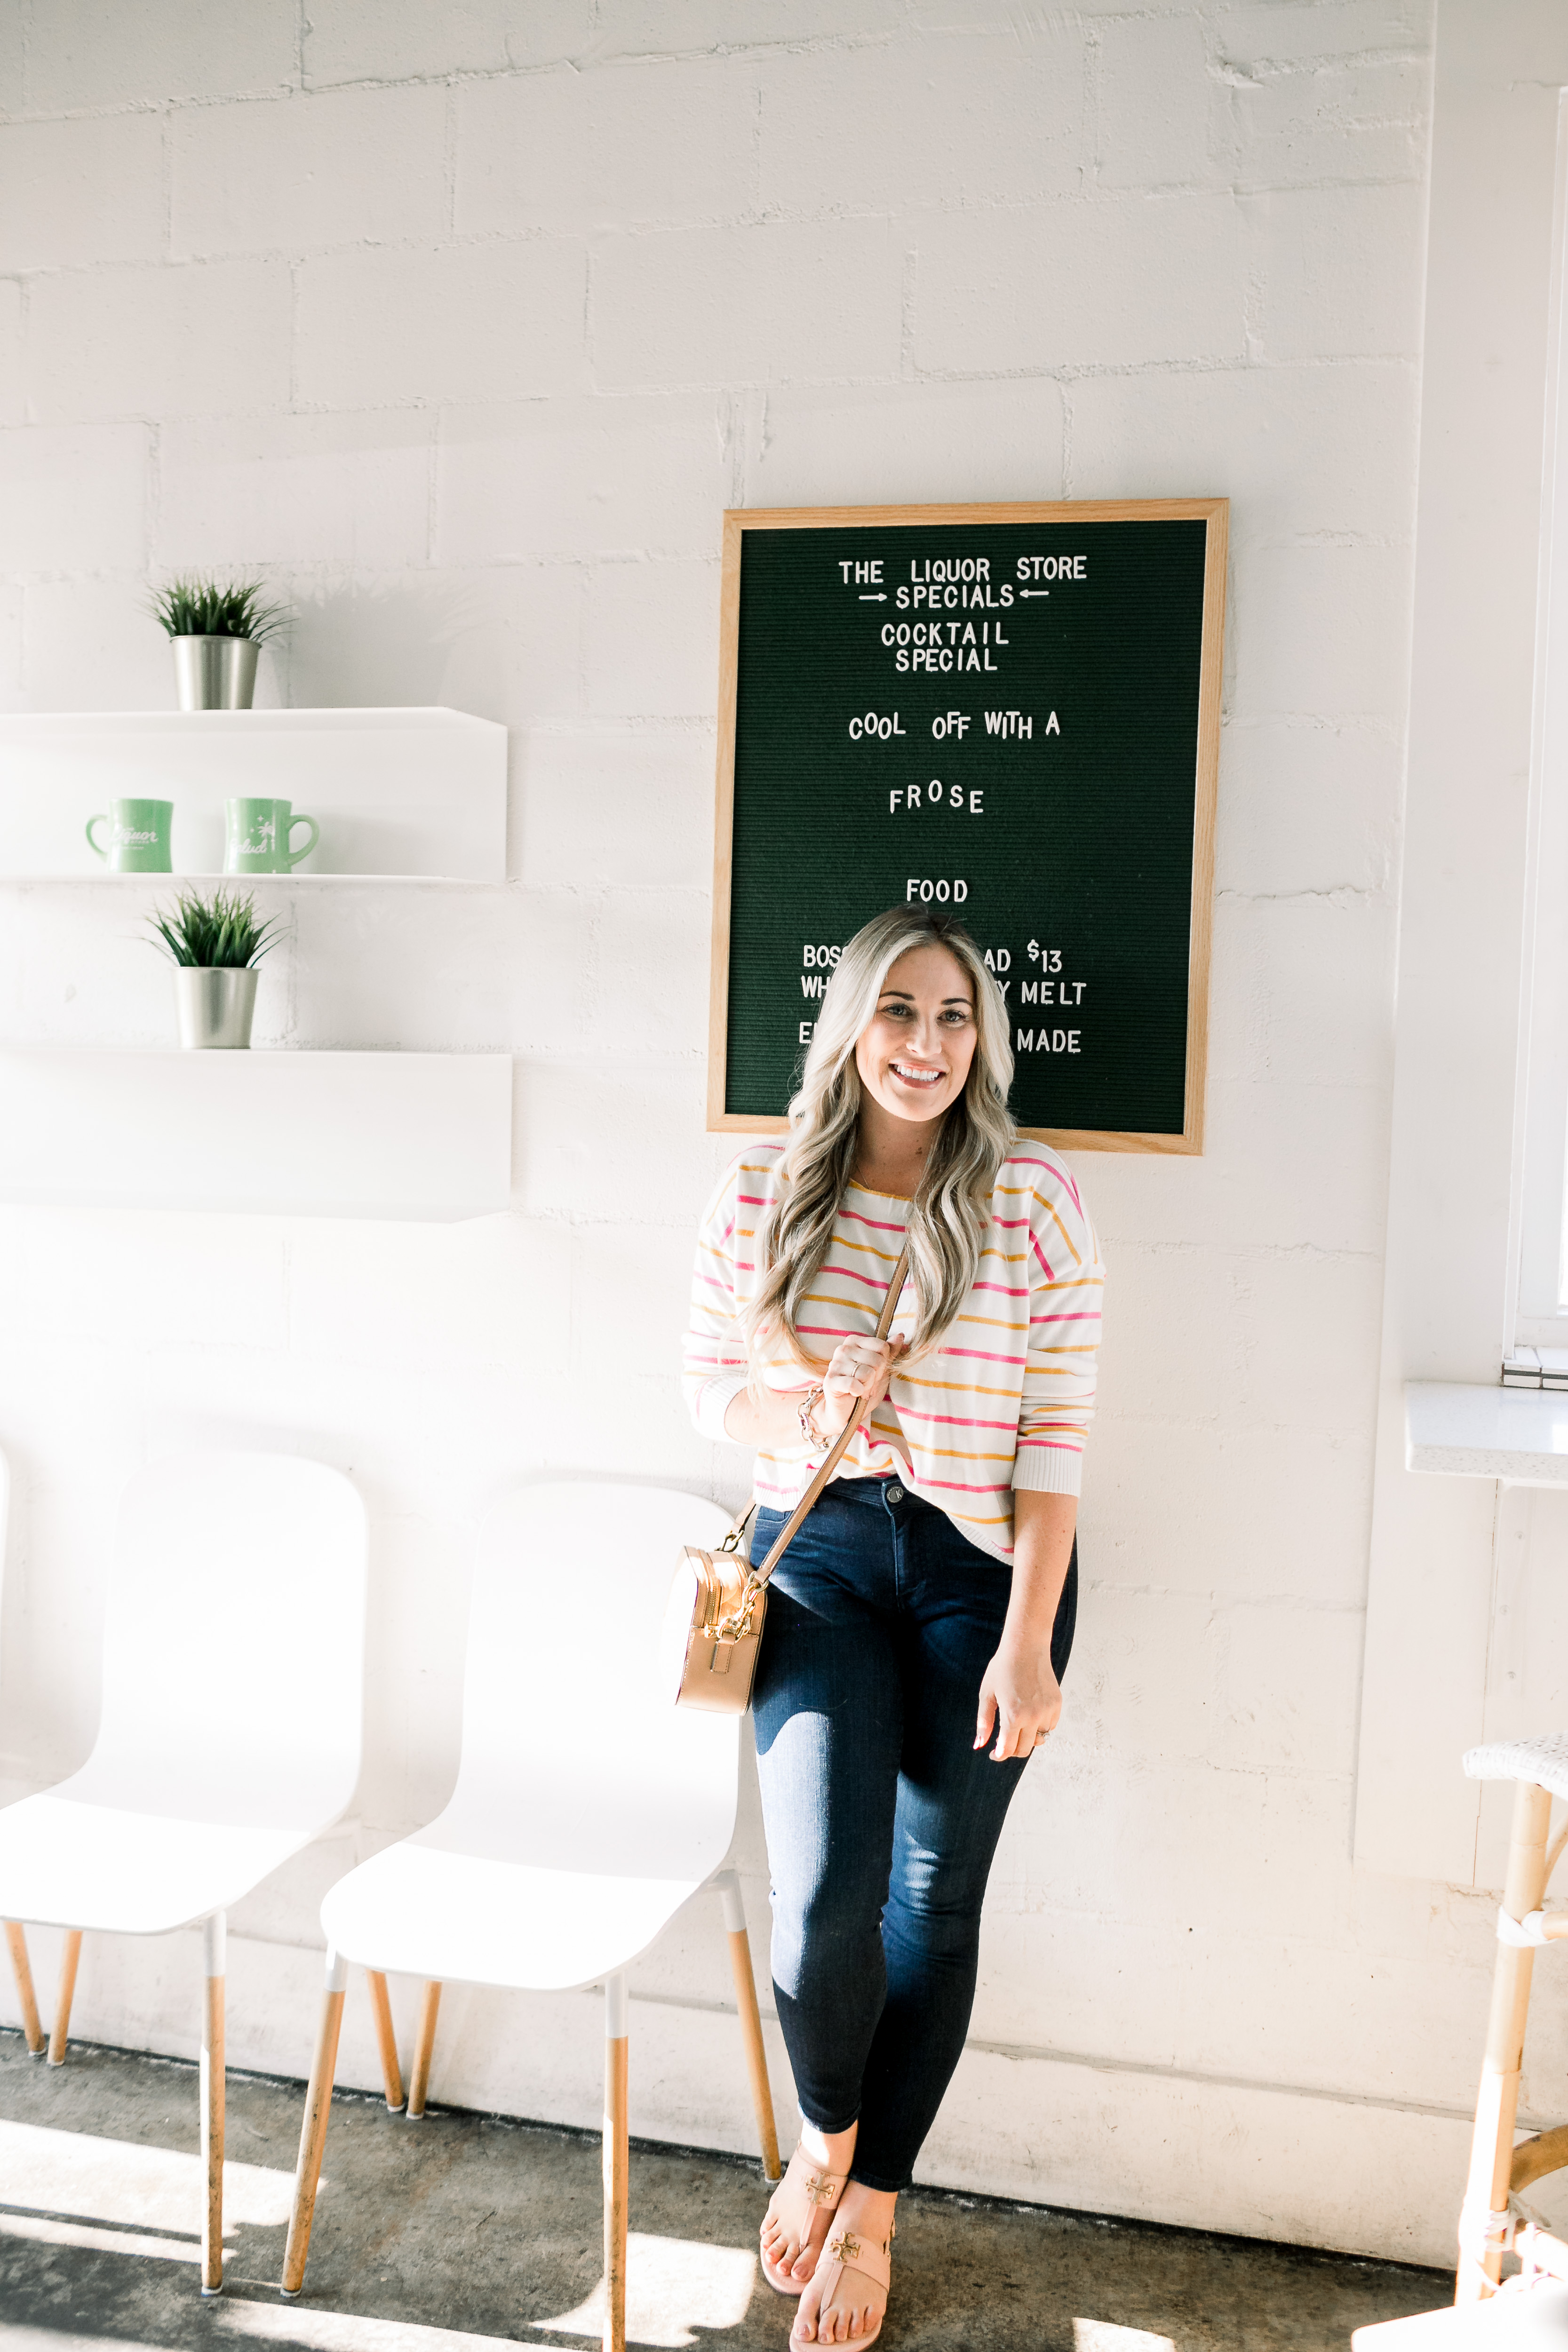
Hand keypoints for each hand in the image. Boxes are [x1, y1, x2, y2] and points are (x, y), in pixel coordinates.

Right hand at [820, 1333, 907, 1438]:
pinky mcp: (830, 1381)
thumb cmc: (864, 1388)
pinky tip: (854, 1393)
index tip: (876, 1373)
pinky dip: (858, 1392)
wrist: (848, 1412)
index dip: (884, 1363)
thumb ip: (890, 1352)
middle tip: (867, 1384)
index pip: (882, 1346)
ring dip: (868, 1386)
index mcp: (855, 1341)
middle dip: (876, 1376)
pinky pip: (853, 1384)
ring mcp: (835, 1364)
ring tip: (861, 1389)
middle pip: (877, 1360)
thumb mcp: (882, 1369)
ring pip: (867, 1372)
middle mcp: (843, 1349)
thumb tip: (900, 1336)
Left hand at [975, 1636, 1061, 1761]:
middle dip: (1012, 1750)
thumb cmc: (1002, 1668)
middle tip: (1005, 1741)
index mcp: (1013, 1716)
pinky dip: (1040, 1726)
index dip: (999, 1755)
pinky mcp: (1057, 1704)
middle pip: (1024, 1749)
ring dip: (1027, 1737)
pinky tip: (1031, 1711)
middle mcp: (1033, 1717)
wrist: (1026, 1647)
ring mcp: (1047, 1711)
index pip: (1008, 1749)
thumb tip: (979, 1745)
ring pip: (1039, 1739)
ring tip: (1018, 1720)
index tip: (994, 1753)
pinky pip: (1049, 1726)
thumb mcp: (987, 1695)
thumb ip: (984, 1723)